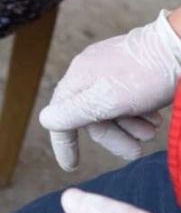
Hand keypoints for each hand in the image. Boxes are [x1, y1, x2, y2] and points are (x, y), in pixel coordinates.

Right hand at [40, 10, 180, 170]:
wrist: (179, 46)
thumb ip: (74, 112)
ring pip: (110, 108)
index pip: (61, 116)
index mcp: (78, 78)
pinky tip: (153, 116)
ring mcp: (108, 68)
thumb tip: (45, 121)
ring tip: (152, 131)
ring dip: (130, 126)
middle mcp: (88, 72)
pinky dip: (138, 113)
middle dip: (113, 136)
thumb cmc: (145, 76)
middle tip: (136, 151)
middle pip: (90, 115)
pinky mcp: (128, 67)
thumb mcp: (107, 100)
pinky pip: (125, 98)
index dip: (64, 143)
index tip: (71, 167)